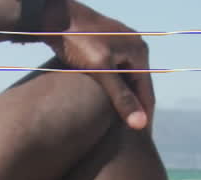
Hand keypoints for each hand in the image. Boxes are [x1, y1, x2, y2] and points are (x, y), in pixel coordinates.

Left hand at [43, 1, 153, 130]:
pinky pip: (115, 74)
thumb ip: (120, 97)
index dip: (144, 117)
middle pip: (138, 87)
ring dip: (124, 101)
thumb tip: (140, 124)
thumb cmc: (77, 41)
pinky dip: (113, 90)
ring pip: (126, 81)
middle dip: (135, 110)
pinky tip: (104, 105)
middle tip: (130, 139)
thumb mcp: (101, 70)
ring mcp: (120, 45)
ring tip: (117, 126)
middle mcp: (134, 46)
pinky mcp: (105, 46)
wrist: (53, 16)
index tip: (141, 141)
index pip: (147, 93)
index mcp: (139, 51)